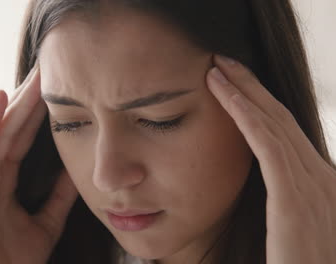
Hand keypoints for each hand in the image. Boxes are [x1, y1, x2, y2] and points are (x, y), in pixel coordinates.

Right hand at [0, 66, 78, 263]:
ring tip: (32, 75)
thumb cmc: (15, 260)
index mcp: (3, 178)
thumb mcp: (47, 221)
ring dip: (14, 102)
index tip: (54, 87)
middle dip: (28, 98)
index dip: (38, 111)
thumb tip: (77, 170)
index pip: (23, 136)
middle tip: (46, 68)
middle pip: (11, 127)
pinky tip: (0, 99)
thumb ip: (59, 195)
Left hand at [206, 54, 335, 263]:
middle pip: (280, 117)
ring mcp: (311, 184)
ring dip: (242, 92)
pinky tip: (227, 96)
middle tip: (224, 61)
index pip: (284, 130)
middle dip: (250, 85)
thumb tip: (261, 180)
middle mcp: (320, 175)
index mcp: (318, 180)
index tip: (233, 81)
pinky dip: (247, 116)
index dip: (258, 101)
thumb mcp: (292, 223)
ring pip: (272, 124)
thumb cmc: (298, 261)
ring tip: (217, 69)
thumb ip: (282, 198)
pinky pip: (268, 146)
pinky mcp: (294, 199)